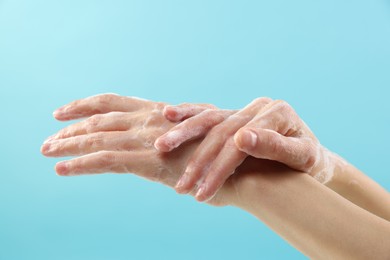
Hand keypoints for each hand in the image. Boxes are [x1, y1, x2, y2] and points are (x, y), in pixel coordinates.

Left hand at [40, 94, 242, 205]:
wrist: (247, 164)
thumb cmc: (225, 153)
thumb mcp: (196, 136)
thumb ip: (176, 135)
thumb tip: (165, 140)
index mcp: (159, 112)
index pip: (113, 101)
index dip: (85, 104)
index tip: (64, 111)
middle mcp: (150, 120)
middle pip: (99, 118)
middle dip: (71, 127)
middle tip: (49, 136)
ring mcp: (148, 139)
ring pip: (97, 138)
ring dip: (68, 145)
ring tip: (46, 150)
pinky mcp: (149, 162)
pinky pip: (105, 161)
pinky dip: (80, 164)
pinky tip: (61, 169)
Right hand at [155, 98, 340, 201]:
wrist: (313, 160)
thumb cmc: (310, 163)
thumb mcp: (302, 157)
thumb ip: (274, 146)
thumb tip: (242, 137)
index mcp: (275, 112)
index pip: (239, 142)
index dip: (220, 168)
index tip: (203, 191)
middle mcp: (257, 107)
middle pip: (220, 130)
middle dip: (198, 159)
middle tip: (180, 184)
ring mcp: (245, 109)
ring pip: (209, 119)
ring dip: (183, 134)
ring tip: (160, 147)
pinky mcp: (235, 116)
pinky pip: (208, 113)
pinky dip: (189, 114)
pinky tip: (169, 115)